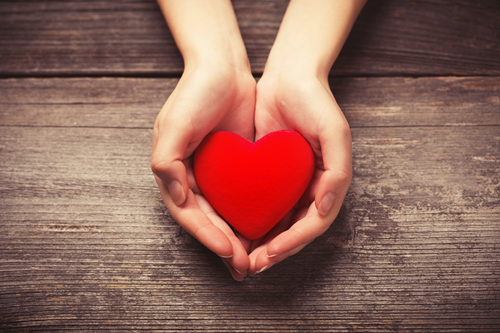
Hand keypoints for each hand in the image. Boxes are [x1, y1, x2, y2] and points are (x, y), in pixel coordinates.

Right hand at [152, 0, 256, 280]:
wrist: (223, 68)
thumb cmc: (195, 93)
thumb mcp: (174, 124)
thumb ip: (166, 162)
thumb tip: (176, 197)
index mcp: (173, 172)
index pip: (189, 214)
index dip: (207, 235)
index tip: (229, 251)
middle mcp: (191, 177)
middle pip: (207, 221)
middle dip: (224, 245)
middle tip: (244, 267)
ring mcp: (213, 174)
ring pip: (225, 215)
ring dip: (237, 238)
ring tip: (255, 258)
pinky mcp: (234, 168)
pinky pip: (241, 199)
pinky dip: (249, 217)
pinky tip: (265, 229)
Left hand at [244, 0, 364, 274]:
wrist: (290, 76)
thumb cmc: (316, 102)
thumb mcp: (334, 132)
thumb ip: (337, 173)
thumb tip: (324, 210)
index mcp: (329, 184)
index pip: (312, 225)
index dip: (291, 244)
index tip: (267, 256)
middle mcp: (311, 188)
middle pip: (293, 230)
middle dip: (273, 251)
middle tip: (249, 266)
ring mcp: (291, 183)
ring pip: (277, 222)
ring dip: (261, 242)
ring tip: (240, 256)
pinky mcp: (271, 174)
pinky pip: (262, 204)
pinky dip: (251, 220)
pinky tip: (234, 228)